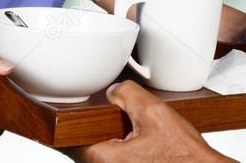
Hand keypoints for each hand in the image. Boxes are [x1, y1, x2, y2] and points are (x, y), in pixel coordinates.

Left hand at [66, 81, 231, 161]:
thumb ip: (128, 94)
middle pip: (82, 145)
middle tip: (112, 116)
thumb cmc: (183, 156)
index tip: (63, 110)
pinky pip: (113, 160)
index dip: (64, 119)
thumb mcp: (154, 113)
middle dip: (93, 127)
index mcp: (103, 159)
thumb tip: (114, 91)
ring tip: (131, 129)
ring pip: (99, 153)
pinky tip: (141, 141)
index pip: (66, 138)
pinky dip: (120, 149)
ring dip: (108, 138)